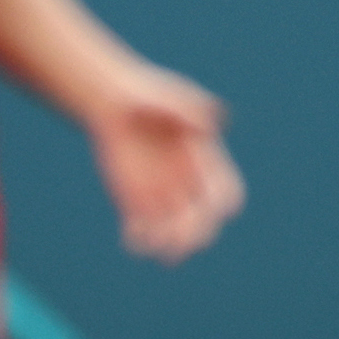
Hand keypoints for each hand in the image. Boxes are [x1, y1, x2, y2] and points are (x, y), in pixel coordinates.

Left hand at [85, 61, 241, 262]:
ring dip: (168, 243)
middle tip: (182, 242)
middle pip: (202, 221)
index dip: (224, 204)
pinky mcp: (136, 201)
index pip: (225, 191)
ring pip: (174, 231)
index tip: (218, 210)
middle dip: (195, 234)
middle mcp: (188, 184)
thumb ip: (189, 109)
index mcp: (206, 161)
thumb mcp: (168, 96)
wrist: (112, 101)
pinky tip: (130, 236)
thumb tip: (212, 123)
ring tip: (155, 245)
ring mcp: (163, 196)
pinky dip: (138, 239)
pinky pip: (142, 229)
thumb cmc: (146, 93)